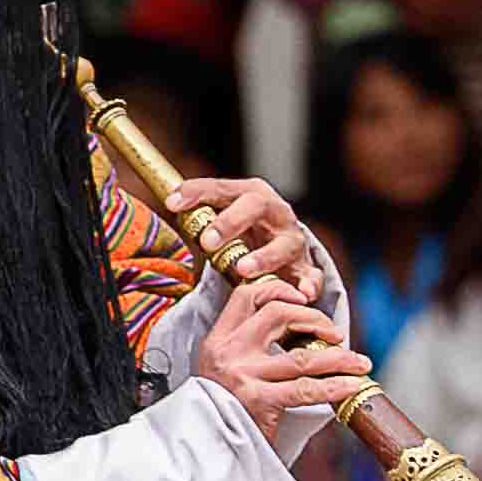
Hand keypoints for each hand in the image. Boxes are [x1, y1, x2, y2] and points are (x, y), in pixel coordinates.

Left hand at [168, 172, 340, 325]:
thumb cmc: (244, 230)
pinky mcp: (306, 267)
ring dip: (264, 256)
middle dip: (231, 223)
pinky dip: (310, 283)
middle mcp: (275, 212)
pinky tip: (303, 292)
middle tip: (208, 241)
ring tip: (243, 270)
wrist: (282, 245)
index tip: (173, 204)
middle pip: (256, 206)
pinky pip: (311, 276)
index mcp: (251, 194)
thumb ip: (198, 212)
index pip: (222, 188)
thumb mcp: (221, 217)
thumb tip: (170, 204)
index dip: (198, 193)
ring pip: (284, 244)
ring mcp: (292, 240)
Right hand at [191, 278, 366, 431]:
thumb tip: (298, 326)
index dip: (280, 289)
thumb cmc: (223, 408)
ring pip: (302, 356)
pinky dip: (336, 386)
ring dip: (339, 358)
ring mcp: (244, 376)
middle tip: (336, 335)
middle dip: (316, 319)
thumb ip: (250, 345)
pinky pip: (306, 389)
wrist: (207, 450)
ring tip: (361, 363)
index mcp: (218, 340)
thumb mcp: (223, 368)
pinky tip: (352, 386)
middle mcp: (229, 352)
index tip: (303, 300)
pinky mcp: (259, 402)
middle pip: (279, 314)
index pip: (247, 295)